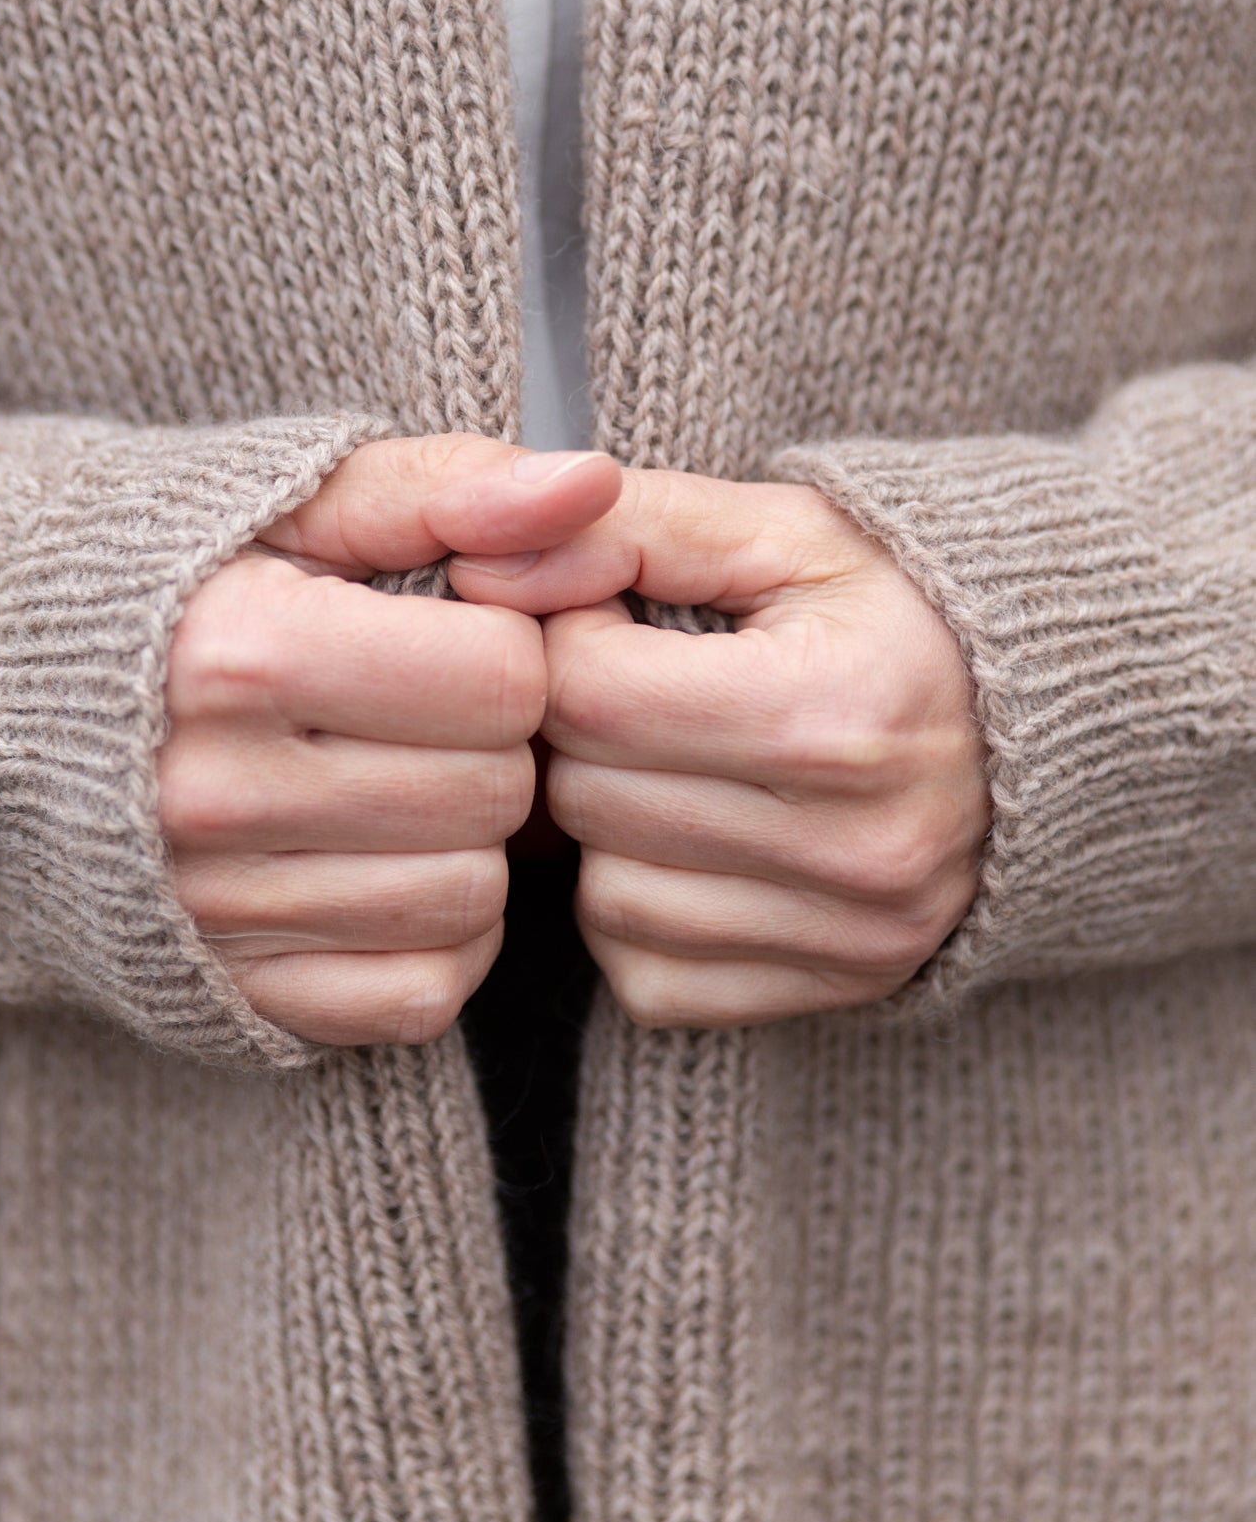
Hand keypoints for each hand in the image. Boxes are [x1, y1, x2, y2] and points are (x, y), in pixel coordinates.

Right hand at [159, 435, 620, 1044]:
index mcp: (241, 652)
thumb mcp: (304, 506)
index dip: (506, 647)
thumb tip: (590, 484)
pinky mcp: (236, 996)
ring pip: (473, 898)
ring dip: (470, 839)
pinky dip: (436, 936)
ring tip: (401, 779)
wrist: (10, 711)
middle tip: (430, 711)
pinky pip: (424, 994)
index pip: (503, 677)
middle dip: (493, 742)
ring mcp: (219, 912)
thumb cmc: (186, 587)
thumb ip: (451, 490)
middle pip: (497, 791)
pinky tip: (385, 864)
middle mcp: (217, 794)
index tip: (456, 635)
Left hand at [450, 472, 988, 1027]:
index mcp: (833, 712)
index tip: (603, 620)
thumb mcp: (783, 533)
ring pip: (602, 897)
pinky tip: (692, 844)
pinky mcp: (831, 993)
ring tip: (670, 764)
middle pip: (587, 795)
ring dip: (606, 828)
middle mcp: (852, 844)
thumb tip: (481, 568)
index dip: (564, 641)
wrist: (1041, 735)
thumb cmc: (891, 617)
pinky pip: (646, 975)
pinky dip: (642, 912)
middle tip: (632, 690)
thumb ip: (629, 528)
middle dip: (580, 733)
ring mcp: (847, 935)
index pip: (589, 692)